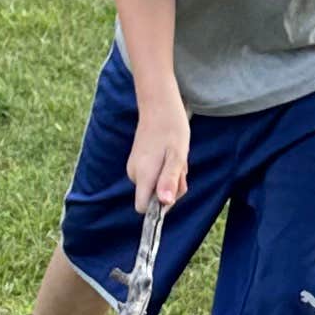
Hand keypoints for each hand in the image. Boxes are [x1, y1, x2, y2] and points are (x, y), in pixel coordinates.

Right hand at [129, 94, 190, 209]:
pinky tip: (170, 154)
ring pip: (156, 186)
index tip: (173, 189)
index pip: (142, 208)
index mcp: (142, 175)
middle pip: (153, 197)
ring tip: (175, 157)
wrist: (159, 106)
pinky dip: (166, 170)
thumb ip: (169, 180)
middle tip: (180, 165)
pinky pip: (154, 176)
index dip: (159, 206)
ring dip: (170, 177)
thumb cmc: (171, 128)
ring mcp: (135, 168)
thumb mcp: (177, 156)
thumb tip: (164, 203)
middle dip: (171, 187)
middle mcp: (134, 174)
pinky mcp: (139, 163)